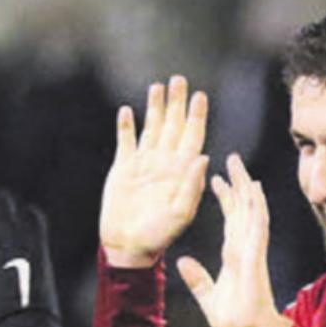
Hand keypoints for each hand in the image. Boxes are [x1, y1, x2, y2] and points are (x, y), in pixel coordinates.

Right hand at [99, 75, 209, 268]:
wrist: (128, 246)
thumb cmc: (158, 236)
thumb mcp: (180, 214)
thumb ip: (191, 186)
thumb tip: (202, 157)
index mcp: (181, 172)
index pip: (192, 137)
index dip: (196, 116)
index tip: (200, 96)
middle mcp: (164, 163)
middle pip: (173, 126)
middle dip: (176, 103)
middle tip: (179, 80)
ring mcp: (143, 163)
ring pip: (151, 127)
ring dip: (155, 107)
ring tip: (157, 87)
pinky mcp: (123, 168)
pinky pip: (126, 141)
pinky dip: (126, 126)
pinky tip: (127, 110)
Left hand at [177, 155, 292, 326]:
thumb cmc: (233, 320)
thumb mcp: (208, 296)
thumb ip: (198, 279)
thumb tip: (183, 262)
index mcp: (234, 255)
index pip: (230, 220)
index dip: (226, 198)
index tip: (216, 180)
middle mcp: (244, 248)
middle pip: (242, 209)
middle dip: (237, 184)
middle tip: (231, 159)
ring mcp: (252, 251)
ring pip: (251, 211)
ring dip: (246, 188)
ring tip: (240, 166)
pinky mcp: (255, 257)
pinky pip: (258, 227)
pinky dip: (256, 208)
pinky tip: (253, 190)